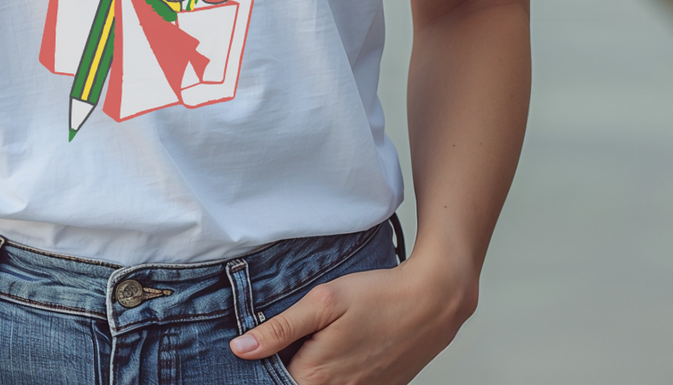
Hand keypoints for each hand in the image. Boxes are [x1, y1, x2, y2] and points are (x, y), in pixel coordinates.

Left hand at [228, 248, 475, 384]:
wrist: (431, 303)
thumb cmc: (378, 296)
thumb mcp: (324, 301)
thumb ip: (280, 328)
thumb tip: (240, 349)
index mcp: (315, 376)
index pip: (270, 380)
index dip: (261, 361)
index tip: (258, 345)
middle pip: (295, 384)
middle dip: (286, 364)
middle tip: (295, 334)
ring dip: (312, 369)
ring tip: (321, 338)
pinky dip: (337, 373)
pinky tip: (342, 346)